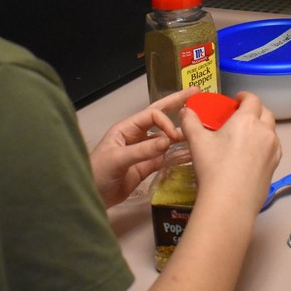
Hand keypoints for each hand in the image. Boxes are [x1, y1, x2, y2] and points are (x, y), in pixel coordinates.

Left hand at [89, 88, 196, 207]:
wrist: (91, 197)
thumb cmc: (97, 173)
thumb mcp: (117, 159)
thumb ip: (142, 150)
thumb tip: (168, 141)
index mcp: (127, 128)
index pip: (152, 116)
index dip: (166, 122)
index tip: (174, 137)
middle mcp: (136, 136)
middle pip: (160, 117)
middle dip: (176, 104)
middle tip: (196, 93)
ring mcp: (143, 151)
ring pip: (165, 139)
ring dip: (180, 134)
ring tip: (200, 130)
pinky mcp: (146, 167)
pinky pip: (165, 158)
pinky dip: (177, 155)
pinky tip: (190, 153)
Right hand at [182, 92, 280, 215]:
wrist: (230, 201)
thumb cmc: (213, 167)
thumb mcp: (197, 141)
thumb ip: (190, 122)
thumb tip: (185, 111)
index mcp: (247, 120)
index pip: (252, 100)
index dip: (245, 96)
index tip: (237, 99)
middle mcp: (264, 131)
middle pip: (266, 113)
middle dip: (255, 110)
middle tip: (242, 115)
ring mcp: (273, 150)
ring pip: (271, 131)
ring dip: (262, 127)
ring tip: (247, 135)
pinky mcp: (275, 166)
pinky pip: (273, 148)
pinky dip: (265, 144)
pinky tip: (254, 153)